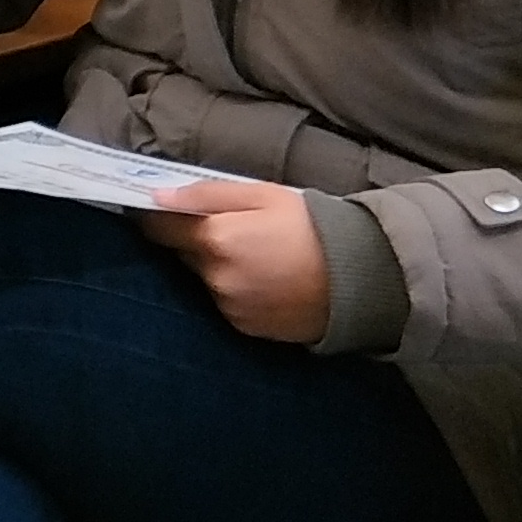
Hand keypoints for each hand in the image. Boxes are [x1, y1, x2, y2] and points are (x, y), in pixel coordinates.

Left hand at [140, 173, 331, 343]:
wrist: (364, 277)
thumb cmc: (314, 226)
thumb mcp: (264, 195)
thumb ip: (207, 194)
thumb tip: (158, 197)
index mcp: (216, 239)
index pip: (159, 229)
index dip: (157, 218)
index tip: (160, 211)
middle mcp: (215, 276)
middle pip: (183, 255)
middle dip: (196, 242)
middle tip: (231, 231)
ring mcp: (229, 305)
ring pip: (204, 280)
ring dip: (217, 268)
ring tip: (256, 256)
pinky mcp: (244, 326)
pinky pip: (225, 302)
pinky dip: (235, 290)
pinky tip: (265, 280)